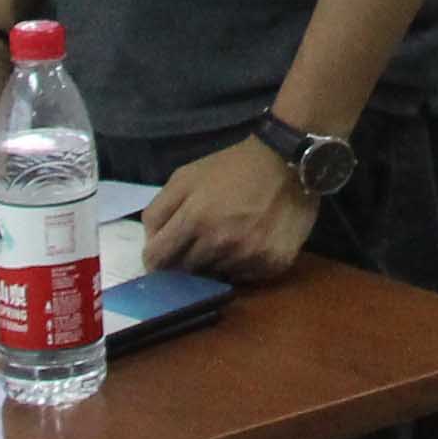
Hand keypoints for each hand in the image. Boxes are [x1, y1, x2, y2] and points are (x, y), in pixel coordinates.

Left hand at [141, 137, 319, 284]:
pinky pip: (245, 277)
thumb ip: (159, 210)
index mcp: (194, 219)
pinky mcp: (273, 264)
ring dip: (215, 264)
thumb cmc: (232, 167)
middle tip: (199, 244)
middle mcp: (220, 243)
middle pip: (186, 273)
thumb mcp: (186, 176)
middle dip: (186, 261)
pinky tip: (249, 245)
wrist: (287, 160)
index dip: (156, 259)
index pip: (158, 260)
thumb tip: (150, 243)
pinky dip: (242, 266)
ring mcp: (248, 256)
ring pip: (216, 277)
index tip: (163, 255)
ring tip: (227, 241)